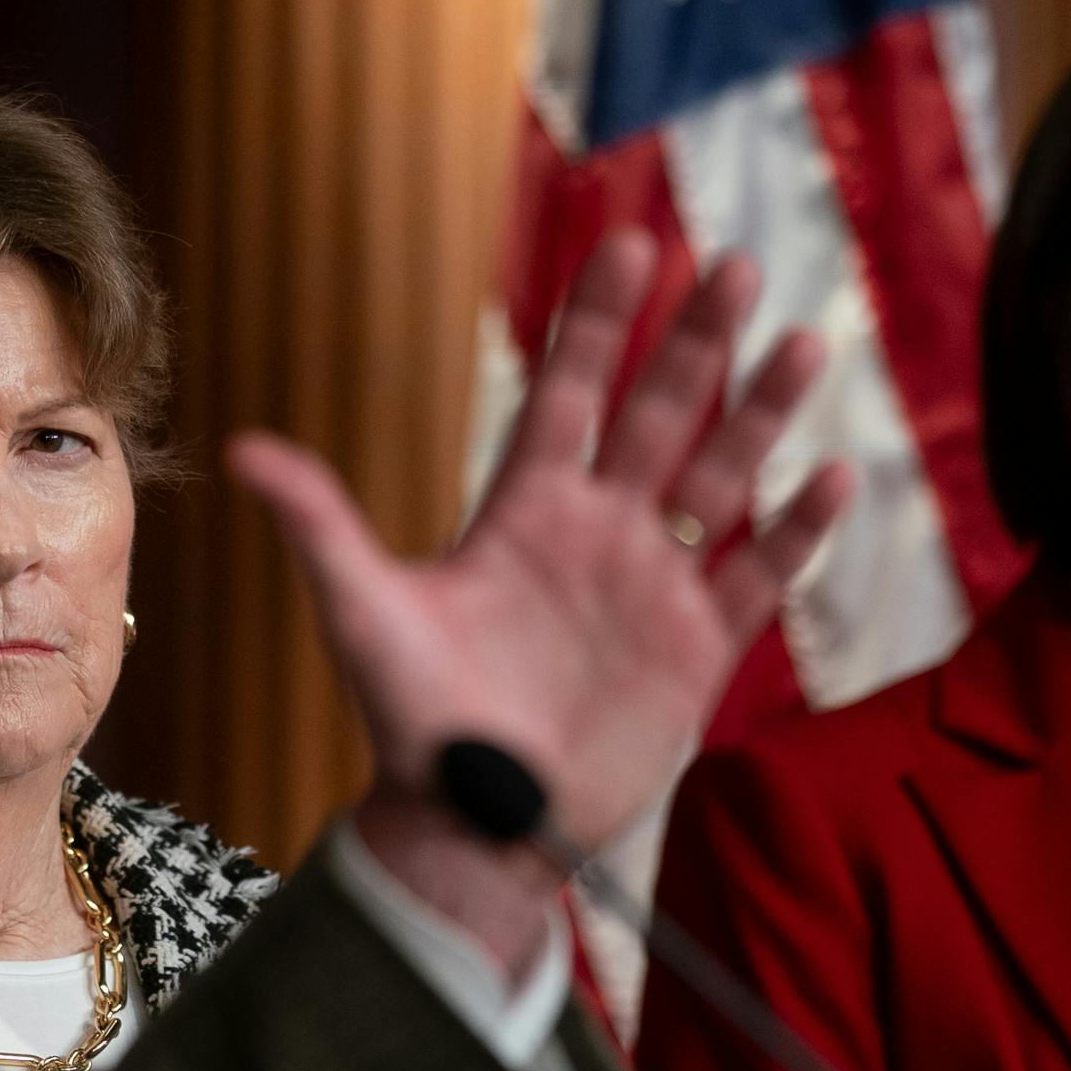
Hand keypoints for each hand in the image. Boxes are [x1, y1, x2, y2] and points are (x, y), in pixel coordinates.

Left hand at [229, 231, 848, 964]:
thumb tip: (237, 450)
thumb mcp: (363, 612)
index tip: (626, 243)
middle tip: (730, 263)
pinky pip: (758, 576)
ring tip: (801, 339)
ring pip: (721, 477)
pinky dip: (796, 531)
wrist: (475, 827)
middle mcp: (599, 530)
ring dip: (760, 412)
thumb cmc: (415, 721)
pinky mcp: (699, 648)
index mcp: (524, 510)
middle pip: (657, 414)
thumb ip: (321, 526)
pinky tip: (832, 473)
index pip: (567, 393)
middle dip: (694, 341)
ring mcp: (655, 584)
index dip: (596, 323)